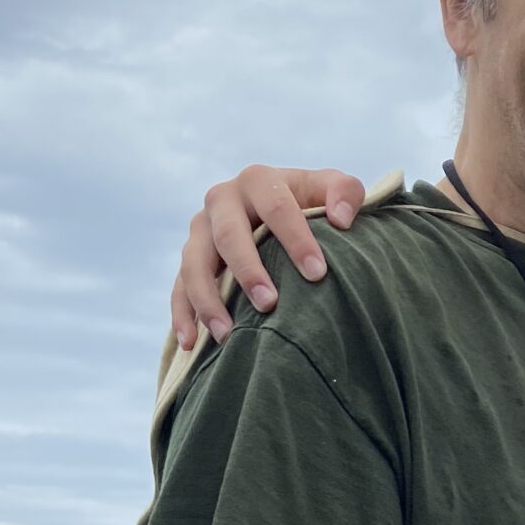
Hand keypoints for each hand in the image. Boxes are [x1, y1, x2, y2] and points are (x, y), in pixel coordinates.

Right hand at [171, 166, 367, 349]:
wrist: (275, 209)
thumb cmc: (310, 202)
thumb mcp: (331, 189)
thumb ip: (346, 192)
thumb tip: (341, 219)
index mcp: (258, 180)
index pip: (276, 207)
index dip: (296, 239)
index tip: (317, 273)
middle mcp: (221, 200)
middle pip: (228, 235)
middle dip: (247, 270)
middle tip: (269, 303)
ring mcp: (199, 231)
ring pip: (194, 264)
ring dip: (208, 299)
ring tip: (228, 334)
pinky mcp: (188, 259)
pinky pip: (178, 287)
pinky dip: (182, 315)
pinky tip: (190, 343)